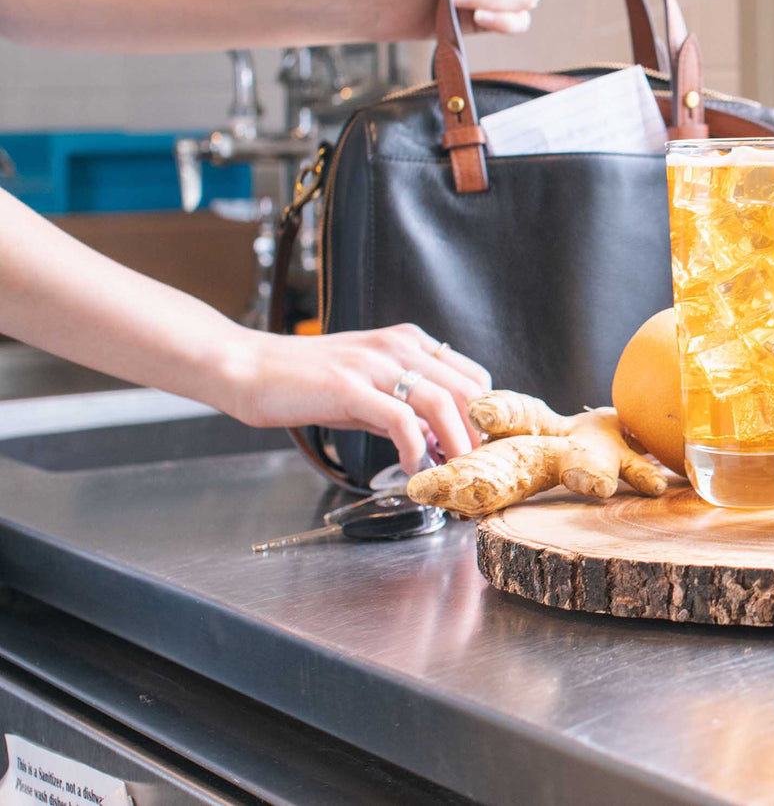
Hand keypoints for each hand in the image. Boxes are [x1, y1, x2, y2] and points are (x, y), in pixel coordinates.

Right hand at [220, 323, 493, 472]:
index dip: (484, 415)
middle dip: (478, 434)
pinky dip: (415, 448)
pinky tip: (411, 468)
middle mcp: (398, 346)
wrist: (248, 368)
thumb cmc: (306, 382)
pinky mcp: (349, 386)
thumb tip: (441, 440)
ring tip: (453, 472)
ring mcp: (374, 364)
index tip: (483, 448)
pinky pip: (400, 419)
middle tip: (475, 468)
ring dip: (456, 443)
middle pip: (467, 389)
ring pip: (441, 401)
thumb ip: (406, 409)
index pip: (472, 376)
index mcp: (408, 342)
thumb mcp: (367, 389)